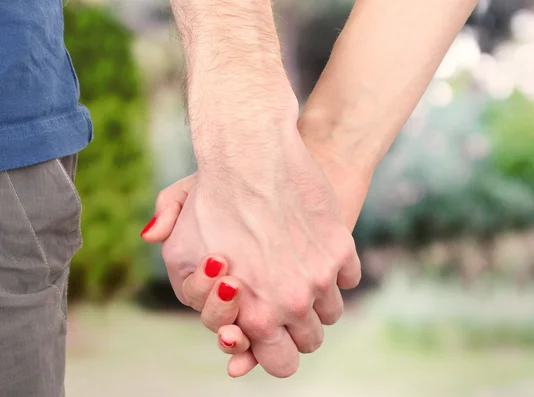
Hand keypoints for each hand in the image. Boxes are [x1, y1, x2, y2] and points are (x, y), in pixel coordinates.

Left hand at [157, 124, 359, 377]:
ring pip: (332, 311)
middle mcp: (293, 303)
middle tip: (282, 302)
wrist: (251, 152)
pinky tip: (315, 253)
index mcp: (255, 315)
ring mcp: (321, 276)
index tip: (268, 329)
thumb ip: (189, 289)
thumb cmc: (211, 201)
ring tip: (296, 272)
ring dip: (317, 300)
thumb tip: (215, 302)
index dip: (273, 351)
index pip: (279, 364)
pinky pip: (348, 279)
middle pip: (311, 342)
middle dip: (295, 330)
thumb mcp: (180, 250)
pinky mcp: (341, 248)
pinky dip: (335, 271)